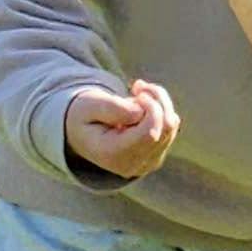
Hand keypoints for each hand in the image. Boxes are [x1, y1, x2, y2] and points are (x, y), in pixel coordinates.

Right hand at [63, 77, 179, 179]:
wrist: (80, 132)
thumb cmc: (84, 114)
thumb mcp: (89, 104)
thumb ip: (113, 108)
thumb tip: (141, 112)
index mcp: (113, 155)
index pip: (151, 132)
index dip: (151, 106)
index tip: (135, 89)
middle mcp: (133, 165)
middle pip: (165, 127)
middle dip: (156, 98)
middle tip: (136, 85)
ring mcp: (146, 164)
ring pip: (171, 125)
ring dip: (158, 101)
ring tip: (136, 92)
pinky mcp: (155, 157)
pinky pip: (170, 128)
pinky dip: (160, 109)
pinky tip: (141, 104)